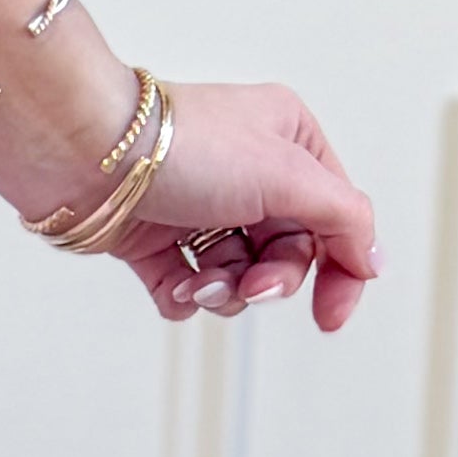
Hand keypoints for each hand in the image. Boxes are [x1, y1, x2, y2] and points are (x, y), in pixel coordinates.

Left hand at [114, 80, 377, 333]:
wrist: (85, 156)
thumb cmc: (184, 148)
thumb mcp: (288, 174)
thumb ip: (343, 219)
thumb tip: (372, 259)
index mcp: (289, 140)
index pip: (336, 217)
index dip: (341, 270)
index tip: (331, 316)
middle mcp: (248, 171)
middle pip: (288, 254)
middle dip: (269, 281)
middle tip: (251, 287)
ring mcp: (200, 207)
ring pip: (239, 277)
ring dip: (224, 290)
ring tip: (199, 279)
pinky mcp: (155, 239)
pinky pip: (188, 288)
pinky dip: (184, 294)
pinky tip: (174, 281)